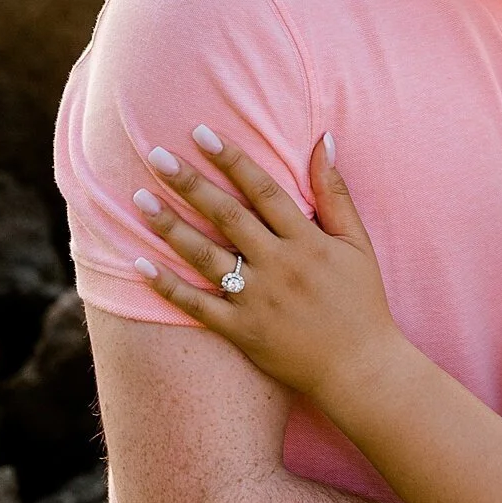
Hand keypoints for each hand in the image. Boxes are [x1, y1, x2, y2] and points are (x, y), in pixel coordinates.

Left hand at [132, 130, 397, 408]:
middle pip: (228, 217)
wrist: (360, 370)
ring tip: (140, 200)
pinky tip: (140, 263)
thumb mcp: (357, 243)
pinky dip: (167, 286)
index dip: (232, 159)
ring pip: (205, 257)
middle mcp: (279, 267)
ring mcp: (257, 301)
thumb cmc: (361, 301)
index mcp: (307, 241)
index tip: (200, 132)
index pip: (263, 190)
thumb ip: (335, 193)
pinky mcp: (242, 332)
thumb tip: (322, 139)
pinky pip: (198, 306)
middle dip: (191, 184)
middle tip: (156, 156)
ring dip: (170, 227)